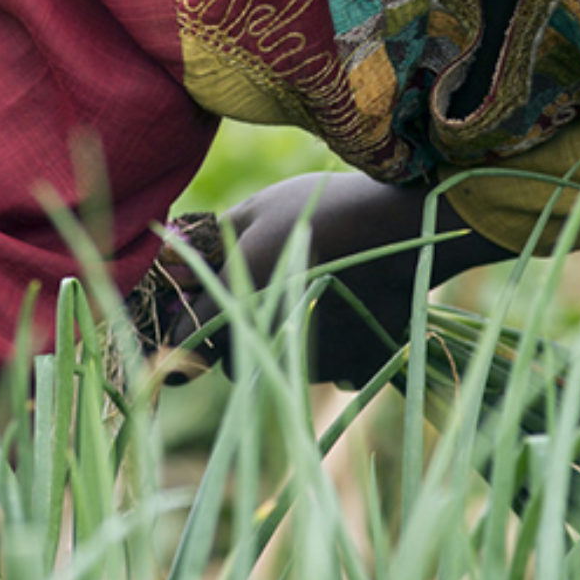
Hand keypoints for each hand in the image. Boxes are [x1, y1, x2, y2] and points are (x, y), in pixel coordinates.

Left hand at [139, 171, 508, 387]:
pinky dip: (326, 348)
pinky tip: (344, 311)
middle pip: (230, 358)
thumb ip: (213, 241)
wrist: (404, 230)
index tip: (184, 330)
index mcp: (236, 301)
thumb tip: (175, 262)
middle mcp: (267, 341)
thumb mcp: (259, 210)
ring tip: (311, 293)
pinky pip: (324, 367)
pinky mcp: (349, 369)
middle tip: (259, 295)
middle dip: (234, 335)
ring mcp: (309, 361)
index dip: (178, 338)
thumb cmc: (323, 211)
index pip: (184, 340)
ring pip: (277, 363)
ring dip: (281, 341)